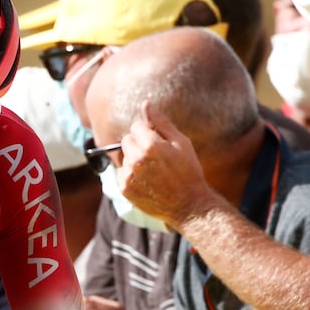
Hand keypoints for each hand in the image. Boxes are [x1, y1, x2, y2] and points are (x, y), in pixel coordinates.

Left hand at [119, 103, 213, 227]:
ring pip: (124, 156)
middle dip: (139, 144)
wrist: (188, 205)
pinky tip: (147, 180)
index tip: (159, 143)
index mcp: (150, 145)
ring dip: (135, 159)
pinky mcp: (124, 188)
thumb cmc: (188, 171)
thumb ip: (160, 122)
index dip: (148, 132)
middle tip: (157, 157)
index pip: (136, 126)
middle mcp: (136, 159)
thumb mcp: (180, 142)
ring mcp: (128, 175)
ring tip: (153, 171)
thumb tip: (145, 104)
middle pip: (127, 140)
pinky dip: (131, 174)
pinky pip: (121, 172)